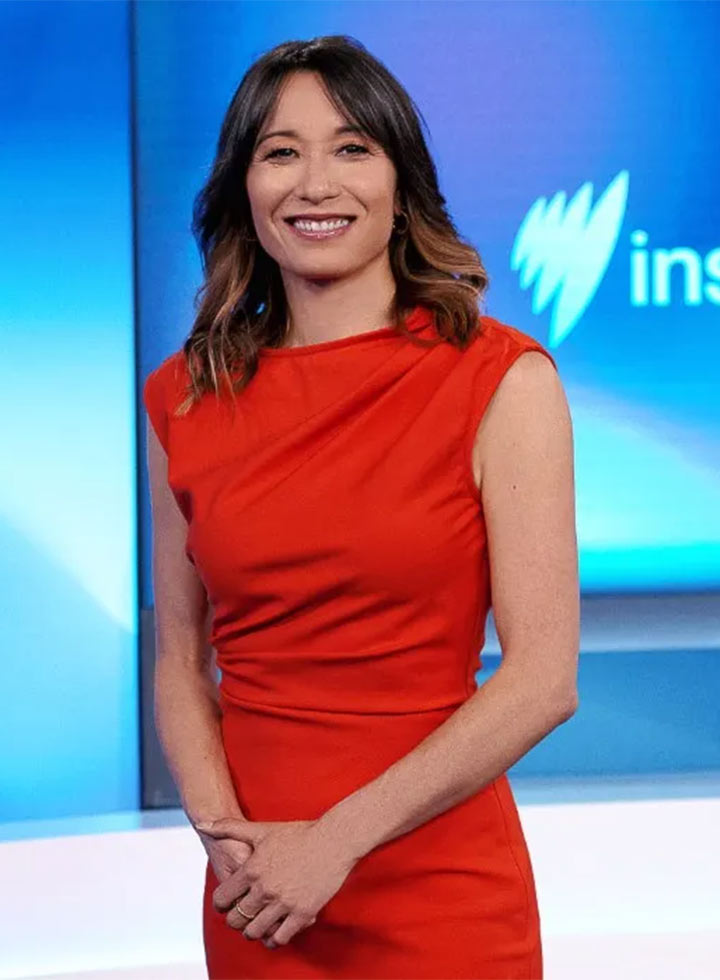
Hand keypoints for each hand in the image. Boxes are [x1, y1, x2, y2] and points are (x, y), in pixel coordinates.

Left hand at [196, 816, 358, 947]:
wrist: (334, 840)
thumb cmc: (298, 833)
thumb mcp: (262, 829)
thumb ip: (229, 828)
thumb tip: (202, 824)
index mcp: (252, 869)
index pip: (222, 898)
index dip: (221, 904)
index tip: (227, 904)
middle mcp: (264, 888)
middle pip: (236, 920)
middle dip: (235, 920)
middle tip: (242, 916)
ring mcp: (283, 902)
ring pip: (255, 932)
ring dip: (253, 932)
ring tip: (258, 925)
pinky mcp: (302, 913)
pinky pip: (280, 938)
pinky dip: (274, 939)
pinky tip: (275, 931)